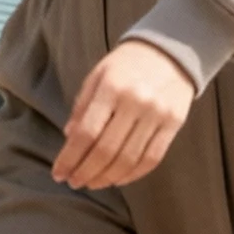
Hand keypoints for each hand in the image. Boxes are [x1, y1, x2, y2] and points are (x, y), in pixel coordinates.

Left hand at [53, 40, 195, 189]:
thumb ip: (82, 107)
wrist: (171, 50)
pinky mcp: (174, 124)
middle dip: (85, 172)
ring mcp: (157, 115)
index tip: (59, 173)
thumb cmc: (127, 64)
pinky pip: (152, 159)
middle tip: (74, 182)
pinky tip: (117, 179)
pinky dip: (132, 175)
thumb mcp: (97, 76)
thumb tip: (69, 139)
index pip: (86, 133)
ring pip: (129, 159)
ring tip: (92, 183)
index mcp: (111, 87)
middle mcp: (135, 102)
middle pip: (106, 150)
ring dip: (106, 178)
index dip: (70, 158)